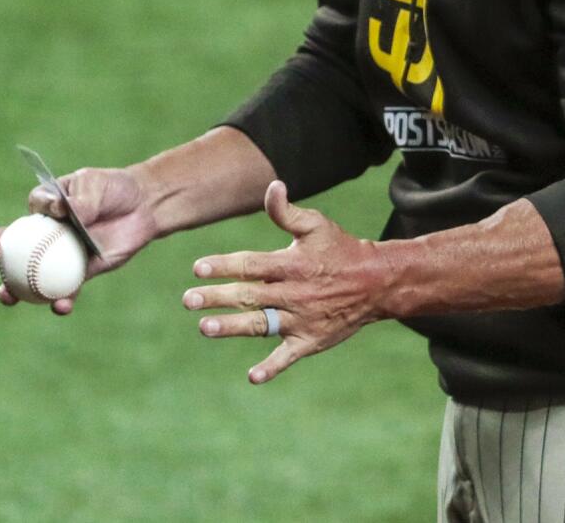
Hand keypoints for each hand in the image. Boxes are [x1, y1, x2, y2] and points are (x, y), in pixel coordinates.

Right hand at [0, 165, 159, 314]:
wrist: (143, 206)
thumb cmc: (113, 188)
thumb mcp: (93, 184)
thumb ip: (77, 199)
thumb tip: (60, 211)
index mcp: (43, 213)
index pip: (15, 227)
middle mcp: (47, 238)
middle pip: (15, 256)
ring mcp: (62, 258)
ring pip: (34, 279)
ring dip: (18, 292)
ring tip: (10, 297)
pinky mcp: (81, 274)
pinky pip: (66, 290)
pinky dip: (61, 301)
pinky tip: (61, 306)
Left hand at [184, 181, 387, 385]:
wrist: (376, 283)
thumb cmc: (340, 250)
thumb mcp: (316, 225)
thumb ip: (287, 212)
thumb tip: (272, 186)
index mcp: (292, 264)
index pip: (251, 265)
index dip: (223, 265)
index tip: (197, 267)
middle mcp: (293, 293)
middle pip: (248, 296)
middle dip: (216, 297)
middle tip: (188, 299)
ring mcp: (301, 319)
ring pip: (261, 325)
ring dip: (232, 328)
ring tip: (204, 328)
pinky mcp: (310, 341)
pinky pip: (288, 356)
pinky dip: (272, 367)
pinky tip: (252, 377)